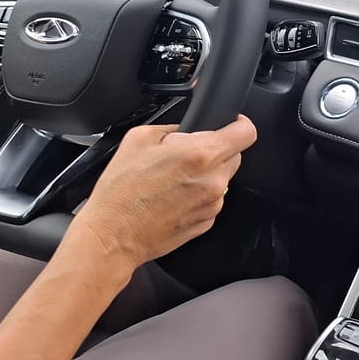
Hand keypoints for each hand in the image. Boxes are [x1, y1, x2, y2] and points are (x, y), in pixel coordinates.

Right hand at [65, 115, 257, 272]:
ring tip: (172, 180)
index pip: (246, 133)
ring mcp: (213, 204)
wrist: (112, 236)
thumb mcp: (140, 138)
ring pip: (222, 178)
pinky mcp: (206, 222)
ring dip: (206, 174)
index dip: (239, 124)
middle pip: (235, 155)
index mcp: (202, 155)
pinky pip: (212, 199)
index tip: (231, 124)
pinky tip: (172, 197)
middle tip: (187, 154)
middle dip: (216, 150)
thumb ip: (172, 127)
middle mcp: (214, 180)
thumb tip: (185, 129)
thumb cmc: (121, 192)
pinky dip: (198, 195)